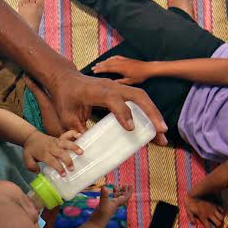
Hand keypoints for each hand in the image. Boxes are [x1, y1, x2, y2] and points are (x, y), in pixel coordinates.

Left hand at [22, 130, 82, 173]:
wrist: (31, 137)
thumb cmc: (31, 150)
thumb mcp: (27, 159)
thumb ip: (31, 166)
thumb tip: (38, 171)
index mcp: (44, 153)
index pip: (52, 161)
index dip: (59, 168)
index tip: (64, 174)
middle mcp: (51, 147)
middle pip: (61, 153)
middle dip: (67, 161)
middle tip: (72, 168)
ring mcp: (56, 142)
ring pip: (66, 143)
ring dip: (74, 147)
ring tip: (81, 152)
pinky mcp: (59, 138)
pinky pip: (67, 135)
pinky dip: (73, 134)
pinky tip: (80, 135)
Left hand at [47, 70, 167, 143]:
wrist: (66, 79)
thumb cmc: (65, 97)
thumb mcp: (66, 116)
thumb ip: (76, 131)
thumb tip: (87, 148)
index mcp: (96, 91)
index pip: (113, 99)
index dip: (123, 113)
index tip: (131, 129)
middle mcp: (110, 87)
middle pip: (136, 95)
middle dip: (151, 113)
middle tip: (161, 131)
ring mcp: (117, 87)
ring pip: (141, 97)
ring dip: (154, 113)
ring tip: (162, 133)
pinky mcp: (121, 91)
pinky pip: (138, 99)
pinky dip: (148, 112)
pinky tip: (154, 127)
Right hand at [91, 56, 154, 84]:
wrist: (148, 68)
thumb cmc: (140, 76)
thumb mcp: (130, 81)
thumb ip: (121, 82)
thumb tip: (113, 83)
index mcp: (120, 68)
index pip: (107, 68)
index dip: (100, 70)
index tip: (94, 71)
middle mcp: (120, 63)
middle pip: (107, 63)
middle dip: (99, 65)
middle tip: (92, 67)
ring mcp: (123, 60)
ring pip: (111, 60)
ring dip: (104, 62)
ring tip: (98, 64)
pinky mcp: (126, 59)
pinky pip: (116, 57)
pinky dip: (111, 58)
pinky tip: (108, 59)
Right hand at [91, 185, 132, 222]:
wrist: (96, 223)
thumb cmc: (101, 215)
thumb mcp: (103, 204)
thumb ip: (104, 196)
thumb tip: (104, 187)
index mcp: (116, 203)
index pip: (125, 197)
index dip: (129, 191)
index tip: (131, 185)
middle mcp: (114, 204)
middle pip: (122, 197)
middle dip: (124, 191)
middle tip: (125, 185)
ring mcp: (109, 205)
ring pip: (115, 198)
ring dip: (116, 192)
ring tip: (115, 186)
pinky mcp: (104, 206)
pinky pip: (109, 199)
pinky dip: (108, 194)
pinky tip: (105, 192)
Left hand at [183, 195, 224, 227]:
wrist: (196, 193)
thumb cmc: (191, 203)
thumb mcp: (189, 212)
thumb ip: (192, 220)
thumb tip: (194, 227)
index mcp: (203, 217)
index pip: (208, 227)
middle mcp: (210, 214)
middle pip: (218, 223)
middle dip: (219, 227)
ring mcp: (214, 209)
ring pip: (221, 217)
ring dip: (221, 220)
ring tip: (220, 222)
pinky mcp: (216, 204)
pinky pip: (222, 210)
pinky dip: (222, 213)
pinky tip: (221, 214)